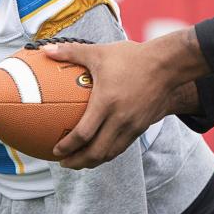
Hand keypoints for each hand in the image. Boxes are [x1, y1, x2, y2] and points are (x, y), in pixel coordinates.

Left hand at [46, 31, 207, 168]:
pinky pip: (122, 147)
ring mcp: (133, 126)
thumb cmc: (131, 57)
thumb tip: (46, 50)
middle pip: (96, 152)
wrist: (168, 65)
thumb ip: (71, 52)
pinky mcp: (141, 127)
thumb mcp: (99, 52)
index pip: (83, 134)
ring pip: (110, 153)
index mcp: (106, 103)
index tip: (55, 151)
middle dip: (78, 162)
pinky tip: (99, 151)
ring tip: (79, 162)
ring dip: (93, 162)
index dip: (67, 146)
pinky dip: (108, 153)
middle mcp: (120, 119)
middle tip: (64, 163)